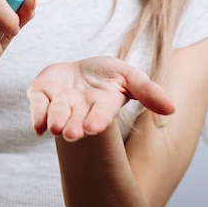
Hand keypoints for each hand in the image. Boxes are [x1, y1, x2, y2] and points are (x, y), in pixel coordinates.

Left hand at [26, 56, 173, 141]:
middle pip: (76, 119)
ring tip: (56, 128)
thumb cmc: (107, 76)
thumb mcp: (130, 76)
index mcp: (102, 105)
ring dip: (55, 120)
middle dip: (73, 126)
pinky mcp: (41, 93)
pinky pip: (37, 104)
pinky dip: (36, 114)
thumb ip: (148, 91)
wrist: (78, 72)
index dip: (97, 120)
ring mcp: (59, 101)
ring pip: (56, 113)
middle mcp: (79, 108)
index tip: (92, 128)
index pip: (101, 114)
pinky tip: (37, 126)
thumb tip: (171, 108)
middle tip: (70, 134)